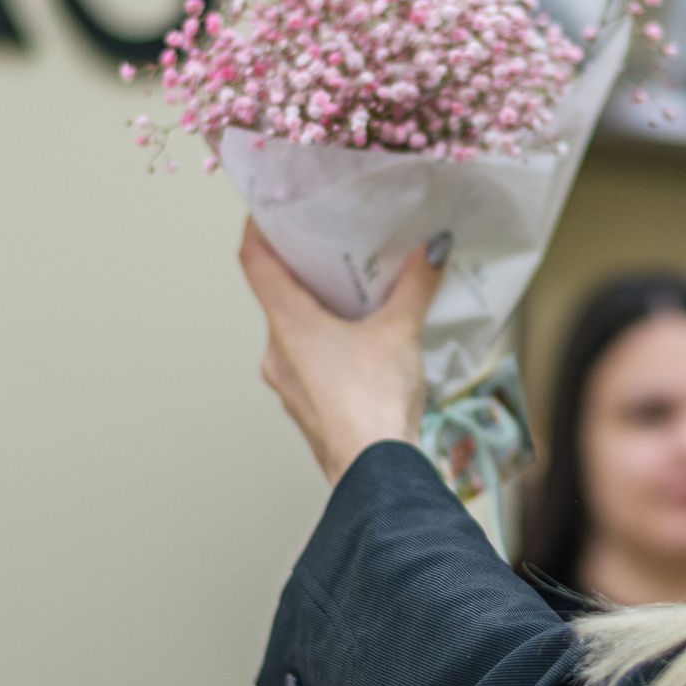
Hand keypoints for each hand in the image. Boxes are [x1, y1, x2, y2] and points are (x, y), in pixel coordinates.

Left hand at [238, 221, 443, 481]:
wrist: (375, 475)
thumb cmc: (373, 402)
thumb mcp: (400, 332)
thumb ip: (415, 286)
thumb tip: (432, 250)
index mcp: (287, 324)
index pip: (254, 263)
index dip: (257, 230)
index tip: (266, 210)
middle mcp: (277, 353)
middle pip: (277, 298)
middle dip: (303, 274)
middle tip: (333, 251)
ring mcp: (288, 385)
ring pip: (295, 334)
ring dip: (319, 314)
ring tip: (356, 298)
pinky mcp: (308, 409)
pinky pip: (310, 365)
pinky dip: (328, 347)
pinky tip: (363, 346)